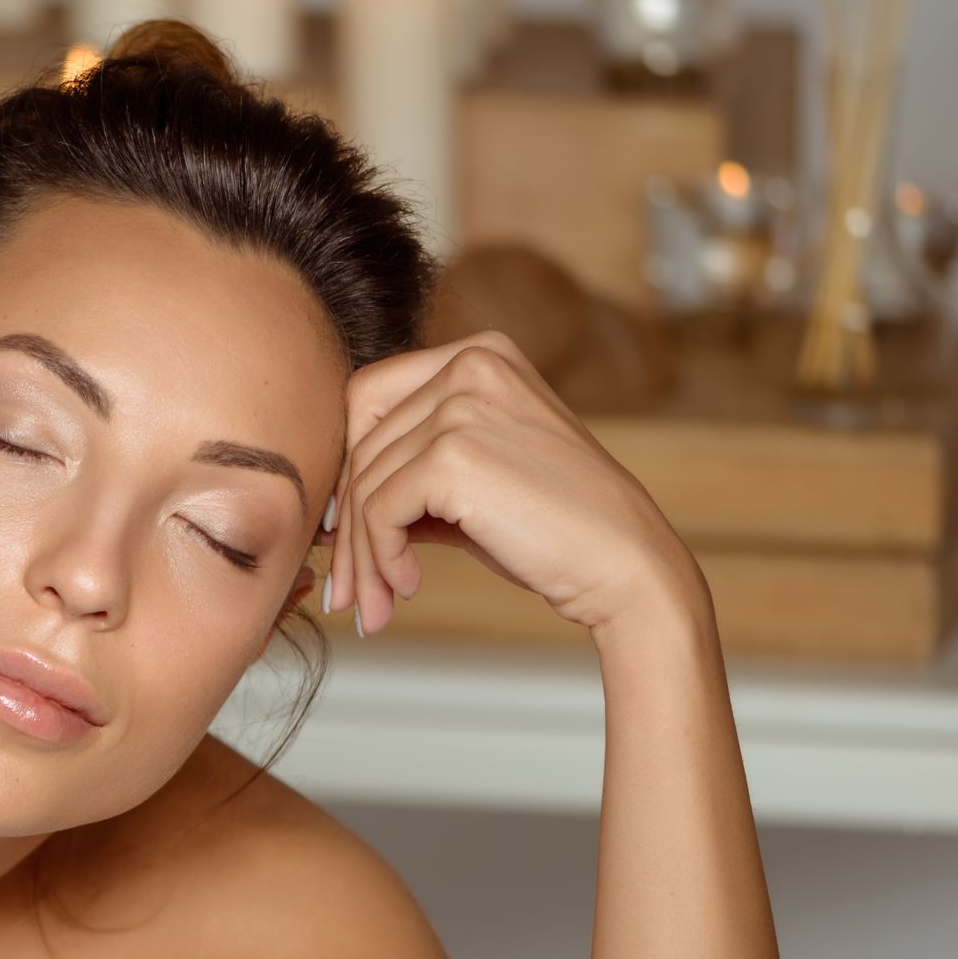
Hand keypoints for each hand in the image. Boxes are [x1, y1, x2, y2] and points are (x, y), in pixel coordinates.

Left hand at [322, 331, 700, 638]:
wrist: (625, 564)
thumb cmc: (556, 529)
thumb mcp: (478, 479)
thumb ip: (413, 469)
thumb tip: (331, 507)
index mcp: (481, 354)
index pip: (371, 398)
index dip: (348, 465)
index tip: (343, 530)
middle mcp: (471, 364)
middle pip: (362, 442)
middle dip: (348, 525)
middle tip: (350, 589)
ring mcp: (462, 405)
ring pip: (365, 482)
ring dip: (363, 556)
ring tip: (376, 604)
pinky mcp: (455, 456)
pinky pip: (379, 510)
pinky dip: (381, 557)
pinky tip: (407, 588)